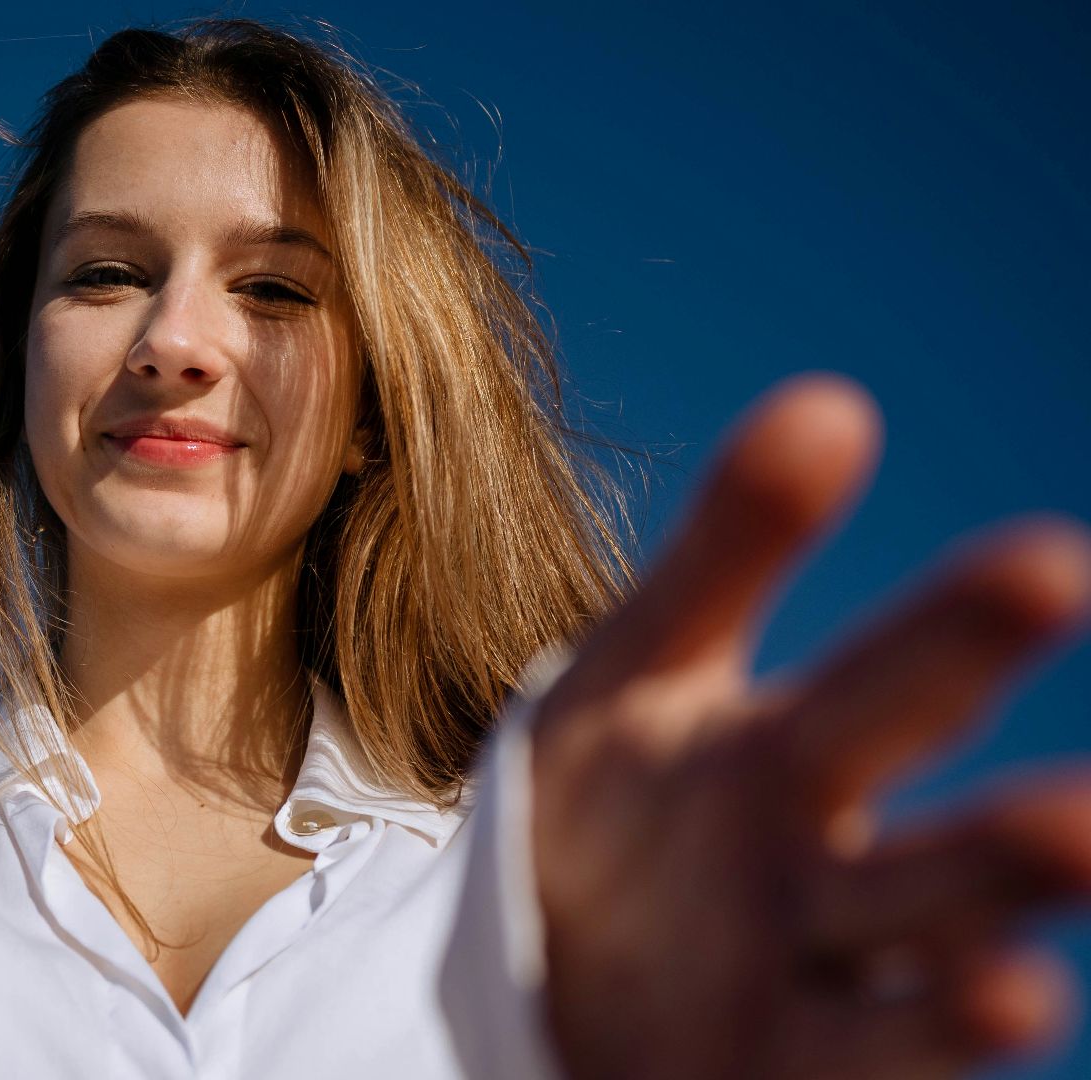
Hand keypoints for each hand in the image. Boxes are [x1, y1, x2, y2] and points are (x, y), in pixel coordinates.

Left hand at [532, 375, 1090, 1078]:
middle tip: (1067, 629)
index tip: (1055, 563)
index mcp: (790, 753)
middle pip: (921, 819)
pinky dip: (928, 1031)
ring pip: (917, 933)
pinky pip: (865, 1060)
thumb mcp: (636, 675)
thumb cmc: (616, 809)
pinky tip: (1012, 999)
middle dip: (994, 760)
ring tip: (1077, 841)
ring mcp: (814, 975)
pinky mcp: (784, 1073)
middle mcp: (827, 864)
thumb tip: (835, 400)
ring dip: (993, 894)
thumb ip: (724, 557)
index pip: (891, 680)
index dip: (960, 628)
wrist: (547, 968)